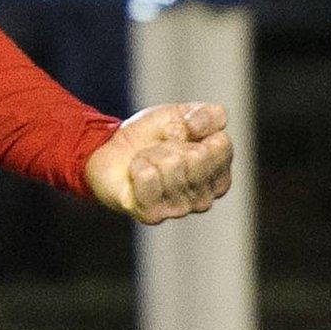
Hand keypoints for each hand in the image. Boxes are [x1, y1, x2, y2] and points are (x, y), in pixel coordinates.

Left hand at [84, 102, 233, 224]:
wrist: (109, 149)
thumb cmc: (151, 137)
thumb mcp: (181, 115)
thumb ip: (208, 115)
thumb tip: (200, 127)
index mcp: (220, 174)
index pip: (220, 145)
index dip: (194, 128)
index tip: (179, 133)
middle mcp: (205, 198)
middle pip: (196, 156)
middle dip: (170, 143)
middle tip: (158, 149)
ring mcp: (179, 209)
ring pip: (171, 165)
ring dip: (151, 154)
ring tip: (145, 159)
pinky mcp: (152, 215)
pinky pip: (148, 177)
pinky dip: (137, 165)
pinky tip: (135, 171)